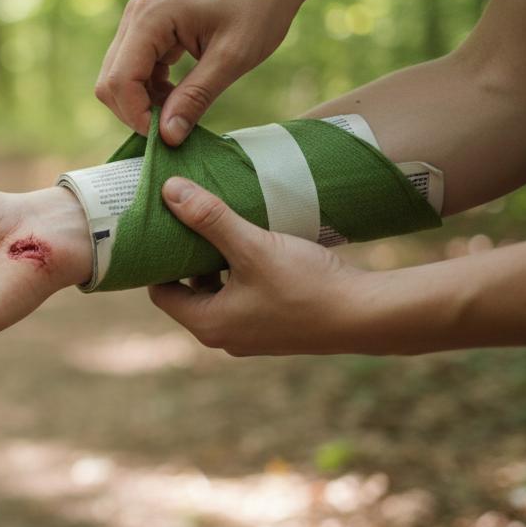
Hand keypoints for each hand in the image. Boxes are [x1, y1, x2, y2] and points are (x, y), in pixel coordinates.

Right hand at [96, 0, 307, 144]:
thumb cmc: (260, 7)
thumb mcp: (232, 59)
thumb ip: (195, 98)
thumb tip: (168, 137)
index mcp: (151, 16)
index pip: (120, 80)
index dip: (137, 115)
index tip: (169, 136)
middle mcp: (136, 14)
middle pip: (111, 81)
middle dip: (136, 111)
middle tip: (175, 128)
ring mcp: (140, 19)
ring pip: (120, 77)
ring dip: (144, 102)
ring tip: (182, 110)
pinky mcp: (150, 26)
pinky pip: (135, 68)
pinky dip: (151, 89)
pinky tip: (180, 95)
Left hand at [147, 177, 370, 355]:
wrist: (366, 314)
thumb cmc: (306, 284)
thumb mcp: (252, 245)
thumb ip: (210, 218)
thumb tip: (169, 190)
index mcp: (208, 324)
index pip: (162, 292)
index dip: (159, 260)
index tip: (163, 229)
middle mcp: (225, 337)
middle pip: (190, 291)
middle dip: (189, 257)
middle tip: (189, 221)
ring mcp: (252, 335)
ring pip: (220, 292)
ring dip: (219, 262)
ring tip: (223, 226)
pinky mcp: (275, 327)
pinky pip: (245, 297)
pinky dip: (243, 273)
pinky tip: (257, 244)